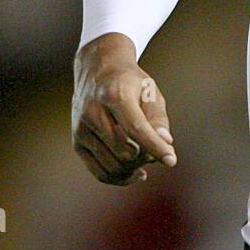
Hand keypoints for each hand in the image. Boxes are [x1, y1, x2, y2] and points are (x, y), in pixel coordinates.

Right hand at [72, 32, 176, 184]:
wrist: (96, 71)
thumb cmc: (129, 82)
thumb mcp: (150, 90)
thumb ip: (158, 117)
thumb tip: (165, 143)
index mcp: (114, 95)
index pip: (135, 129)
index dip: (155, 146)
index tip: (171, 160)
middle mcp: (92, 112)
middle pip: (124, 150)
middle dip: (146, 156)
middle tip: (157, 150)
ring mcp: (81, 129)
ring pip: (113, 165)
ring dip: (135, 167)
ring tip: (147, 157)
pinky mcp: (77, 143)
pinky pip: (100, 172)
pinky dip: (121, 178)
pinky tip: (137, 173)